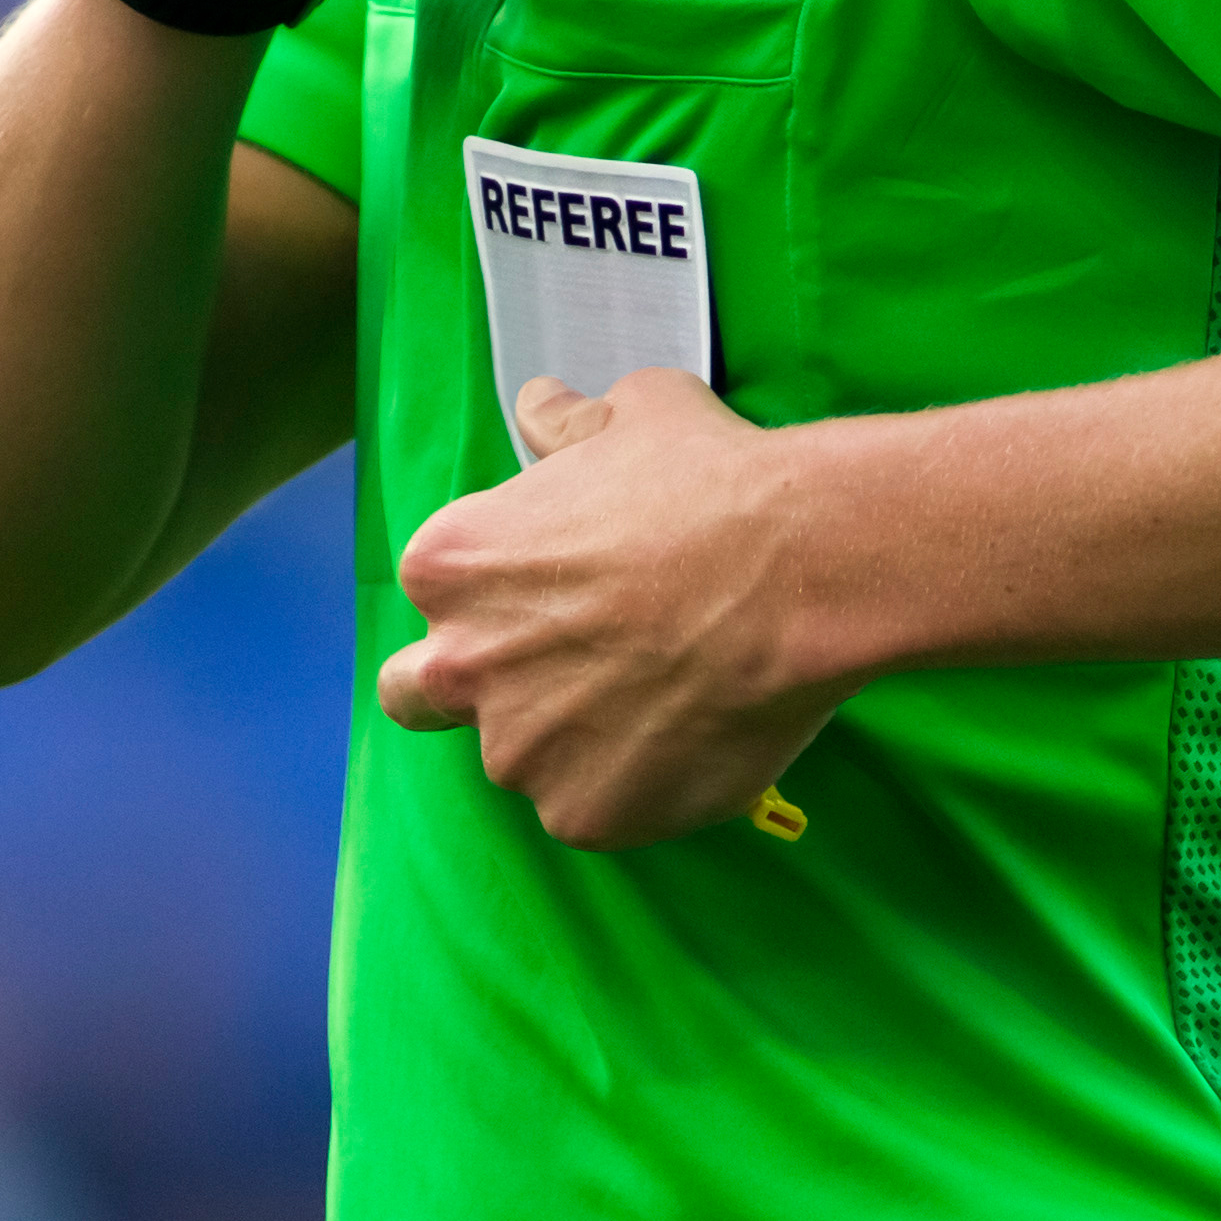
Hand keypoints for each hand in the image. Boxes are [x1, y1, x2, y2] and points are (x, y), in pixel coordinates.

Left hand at [377, 371, 845, 849]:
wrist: (798, 568)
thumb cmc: (712, 484)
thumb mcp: (630, 414)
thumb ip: (566, 425)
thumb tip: (542, 407)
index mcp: (451, 565)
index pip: (439, 598)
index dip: (498, 598)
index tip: (556, 594)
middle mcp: (464, 663)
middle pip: (423, 695)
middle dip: (474, 685)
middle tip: (560, 668)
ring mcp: (521, 751)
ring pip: (527, 758)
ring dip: (575, 738)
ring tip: (664, 696)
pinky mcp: (584, 814)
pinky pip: (599, 809)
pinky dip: (638, 785)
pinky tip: (695, 734)